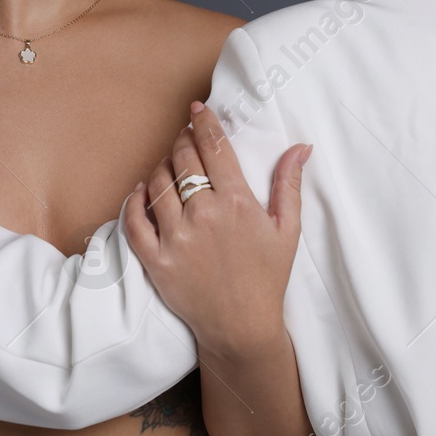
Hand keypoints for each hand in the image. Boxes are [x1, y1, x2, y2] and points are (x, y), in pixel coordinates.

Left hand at [125, 102, 311, 360]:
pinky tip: (142, 191)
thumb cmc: (267, 277)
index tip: (198, 109)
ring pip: (157, 183)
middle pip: (182, 159)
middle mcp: (203, 216)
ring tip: (169, 164)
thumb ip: (288, 185)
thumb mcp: (287, 230)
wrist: (241, 327)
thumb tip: (300, 147)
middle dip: (183, 141)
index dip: (204, 123)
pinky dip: (134, 200)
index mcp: (236, 203)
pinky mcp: (155, 260)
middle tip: (185, 137)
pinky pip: (134, 220)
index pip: (214, 148)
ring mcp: (176, 238)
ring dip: (161, 166)